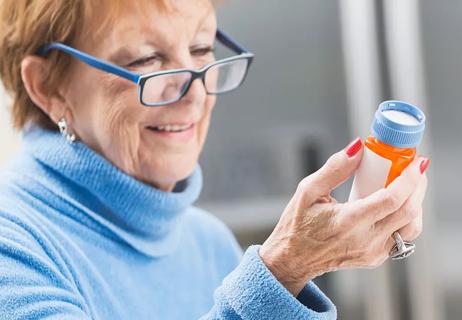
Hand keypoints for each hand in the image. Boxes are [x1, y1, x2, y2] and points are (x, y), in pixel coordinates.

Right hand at [259, 138, 428, 295]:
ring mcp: (373, 252)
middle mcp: (365, 240)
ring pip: (411, 227)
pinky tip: (395, 204)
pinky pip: (401, 237)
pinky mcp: (375, 258)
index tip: (416, 162)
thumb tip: (358, 147)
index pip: (392, 199)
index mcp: (348, 221)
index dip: (409, 178)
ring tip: (407, 185)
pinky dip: (405, 217)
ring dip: (415, 203)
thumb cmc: (297, 224)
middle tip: (414, 168)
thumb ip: (335, 168)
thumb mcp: (308, 190)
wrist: (293, 259)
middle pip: (409, 212)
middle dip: (418, 186)